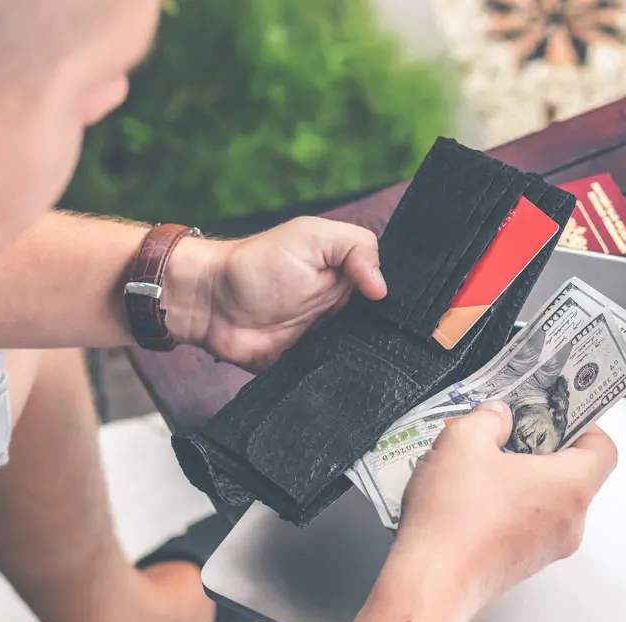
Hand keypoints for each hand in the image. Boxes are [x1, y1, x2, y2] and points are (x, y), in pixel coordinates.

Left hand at [174, 217, 386, 371]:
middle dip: (392, 334)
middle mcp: (345, 308)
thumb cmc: (258, 263)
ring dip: (369, 358)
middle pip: (383, 326)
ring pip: (365, 354)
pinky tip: (356, 380)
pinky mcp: (312, 366)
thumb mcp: (312, 236)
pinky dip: (344, 379)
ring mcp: (329, 338)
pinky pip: (337, 377)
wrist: (211, 304)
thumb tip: (383, 288)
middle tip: (403, 343)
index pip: (390, 290)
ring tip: (383, 363)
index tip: (413, 312)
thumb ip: (356, 248)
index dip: (401, 300)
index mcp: (350, 275)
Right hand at [353, 401, 617, 621]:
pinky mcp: (520, 563)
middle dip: (540, 448)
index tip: (557, 412)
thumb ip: (488, 418)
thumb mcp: (463, 440)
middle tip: (511, 430)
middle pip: (573, 474)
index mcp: (569, 487)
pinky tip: (469, 495)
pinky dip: (506, 504)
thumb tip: (497, 415)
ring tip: (481, 463)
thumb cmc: (453, 521)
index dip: (583, 424)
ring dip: (519, 477)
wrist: (430, 581)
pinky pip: (526, 523)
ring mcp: (545, 547)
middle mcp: (567, 522)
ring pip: (546, 500)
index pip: (603, 449)